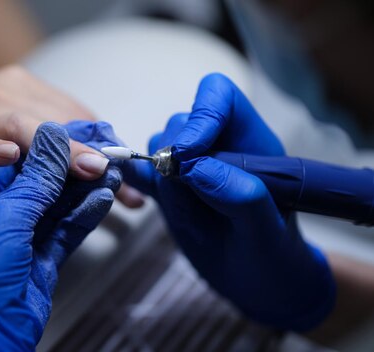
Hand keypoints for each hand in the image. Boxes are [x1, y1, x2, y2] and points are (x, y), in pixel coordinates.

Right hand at [0, 65, 110, 194]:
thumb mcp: (6, 131)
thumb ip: (44, 144)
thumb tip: (90, 168)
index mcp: (22, 89)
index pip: (75, 113)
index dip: (105, 143)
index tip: (127, 172)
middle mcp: (4, 94)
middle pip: (58, 119)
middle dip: (95, 151)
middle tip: (122, 180)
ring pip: (25, 127)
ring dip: (60, 149)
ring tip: (89, 168)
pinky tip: (11, 159)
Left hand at [0, 122, 120, 349]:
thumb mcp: (3, 216)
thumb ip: (35, 177)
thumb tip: (54, 137)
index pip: (13, 162)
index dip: (46, 146)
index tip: (77, 132)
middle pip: (37, 184)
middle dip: (70, 168)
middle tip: (103, 151)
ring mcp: (17, 242)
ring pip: (55, 207)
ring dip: (83, 190)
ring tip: (112, 171)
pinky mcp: (38, 264)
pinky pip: (64, 232)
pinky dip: (84, 215)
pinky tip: (103, 198)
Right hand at [123, 73, 335, 330]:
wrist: (258, 283)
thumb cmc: (274, 258)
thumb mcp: (267, 233)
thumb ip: (241, 196)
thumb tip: (193, 165)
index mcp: (251, 144)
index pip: (220, 97)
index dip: (200, 116)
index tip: (187, 156)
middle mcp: (218, 146)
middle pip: (179, 123)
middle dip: (174, 159)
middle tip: (188, 202)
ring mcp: (189, 168)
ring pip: (155, 147)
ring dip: (159, 179)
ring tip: (186, 217)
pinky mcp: (167, 189)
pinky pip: (138, 170)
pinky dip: (130, 179)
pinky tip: (140, 197)